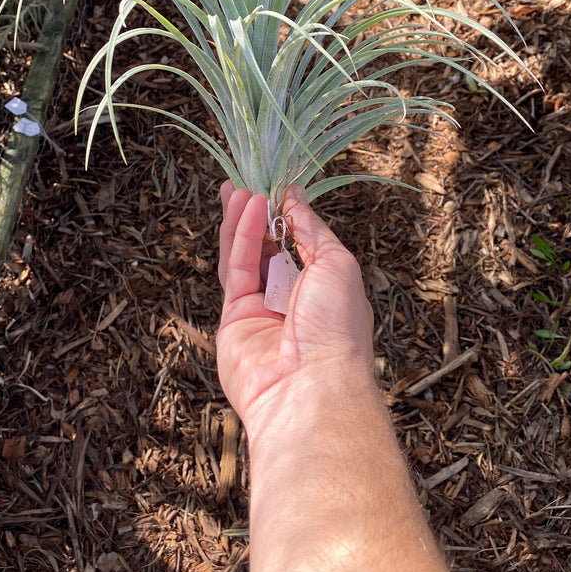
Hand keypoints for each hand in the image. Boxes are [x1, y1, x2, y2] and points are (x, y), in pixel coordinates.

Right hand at [216, 182, 373, 429]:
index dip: (289, 215)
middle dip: (258, 216)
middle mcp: (292, 299)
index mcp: (325, 289)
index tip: (278, 187)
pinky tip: (246, 210)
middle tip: (245, 184)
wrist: (309, 387)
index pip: (302, 245)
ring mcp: (261, 310)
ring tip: (237, 190)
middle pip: (269, 249)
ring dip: (243, 222)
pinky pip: (236, 271)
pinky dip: (239, 239)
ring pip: (246, 257)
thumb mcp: (337, 264)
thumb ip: (312, 230)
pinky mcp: (233, 319)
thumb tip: (296, 199)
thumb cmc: (336, 329)